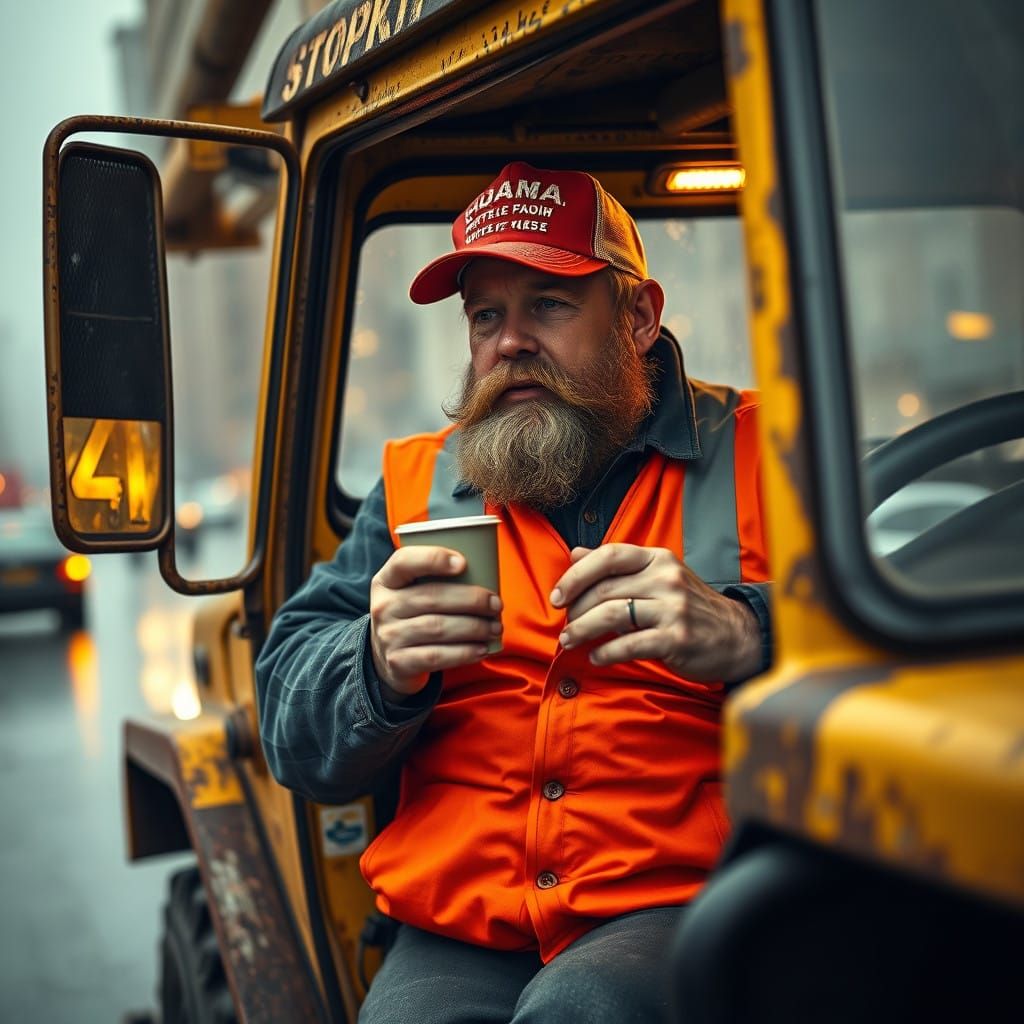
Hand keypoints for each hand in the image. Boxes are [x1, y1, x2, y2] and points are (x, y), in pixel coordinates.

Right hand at [370, 546, 502, 697]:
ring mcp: (388, 636)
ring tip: (495, 628)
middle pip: (431, 597)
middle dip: (471, 600)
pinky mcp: (398, 663)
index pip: (404, 561)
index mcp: (386, 581)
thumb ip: (436, 578)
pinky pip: (436, 656)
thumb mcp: (411, 592)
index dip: (433, 558)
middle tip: (496, 604)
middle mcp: (383, 607)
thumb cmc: (413, 616)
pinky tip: (482, 649)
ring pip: (437, 628)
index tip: (463, 563)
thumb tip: (486, 572)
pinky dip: (464, 653)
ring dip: (474, 627)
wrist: (389, 659)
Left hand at [551, 545, 760, 682]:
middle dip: (575, 609)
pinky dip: (606, 652)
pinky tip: (596, 657)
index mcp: (657, 559)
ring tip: (569, 641)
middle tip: (564, 626)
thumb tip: (574, 553)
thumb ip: (616, 566)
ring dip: (582, 630)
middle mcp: (665, 578)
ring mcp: (673, 608)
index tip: (557, 596)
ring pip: (612, 615)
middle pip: (605, 589)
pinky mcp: (677, 638)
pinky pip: (629, 644)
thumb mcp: (656, 576)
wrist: (735, 635)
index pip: (609, 556)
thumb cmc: (687, 606)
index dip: (576, 575)